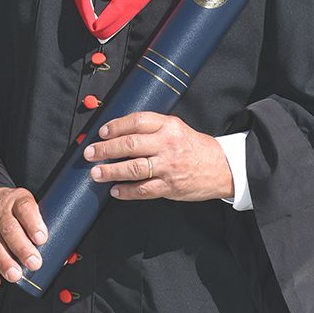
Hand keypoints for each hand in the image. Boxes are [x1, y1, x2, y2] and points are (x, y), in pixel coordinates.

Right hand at [0, 187, 47, 288]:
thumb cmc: (13, 208)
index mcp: (17, 201)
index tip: (42, 239)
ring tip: (15, 275)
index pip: (25, 209)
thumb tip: (62, 255)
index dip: (33, 223)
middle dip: (22, 248)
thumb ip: (41, 224)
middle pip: (9, 228)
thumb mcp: (26, 205)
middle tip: (34, 263)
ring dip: (4, 261)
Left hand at [85, 111, 232, 201]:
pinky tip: (115, 191)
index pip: (136, 121)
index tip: (101, 132)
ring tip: (96, 173)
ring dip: (111, 171)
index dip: (115, 126)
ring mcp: (168, 167)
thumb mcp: (176, 129)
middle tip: (89, 153)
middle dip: (105, 149)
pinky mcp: (170, 187)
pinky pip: (144, 190)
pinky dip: (126, 191)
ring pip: (134, 168)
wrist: (223, 168)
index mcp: (169, 126)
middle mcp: (167, 145)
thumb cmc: (194, 147)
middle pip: (130, 144)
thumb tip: (118, 132)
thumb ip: (152, 128)